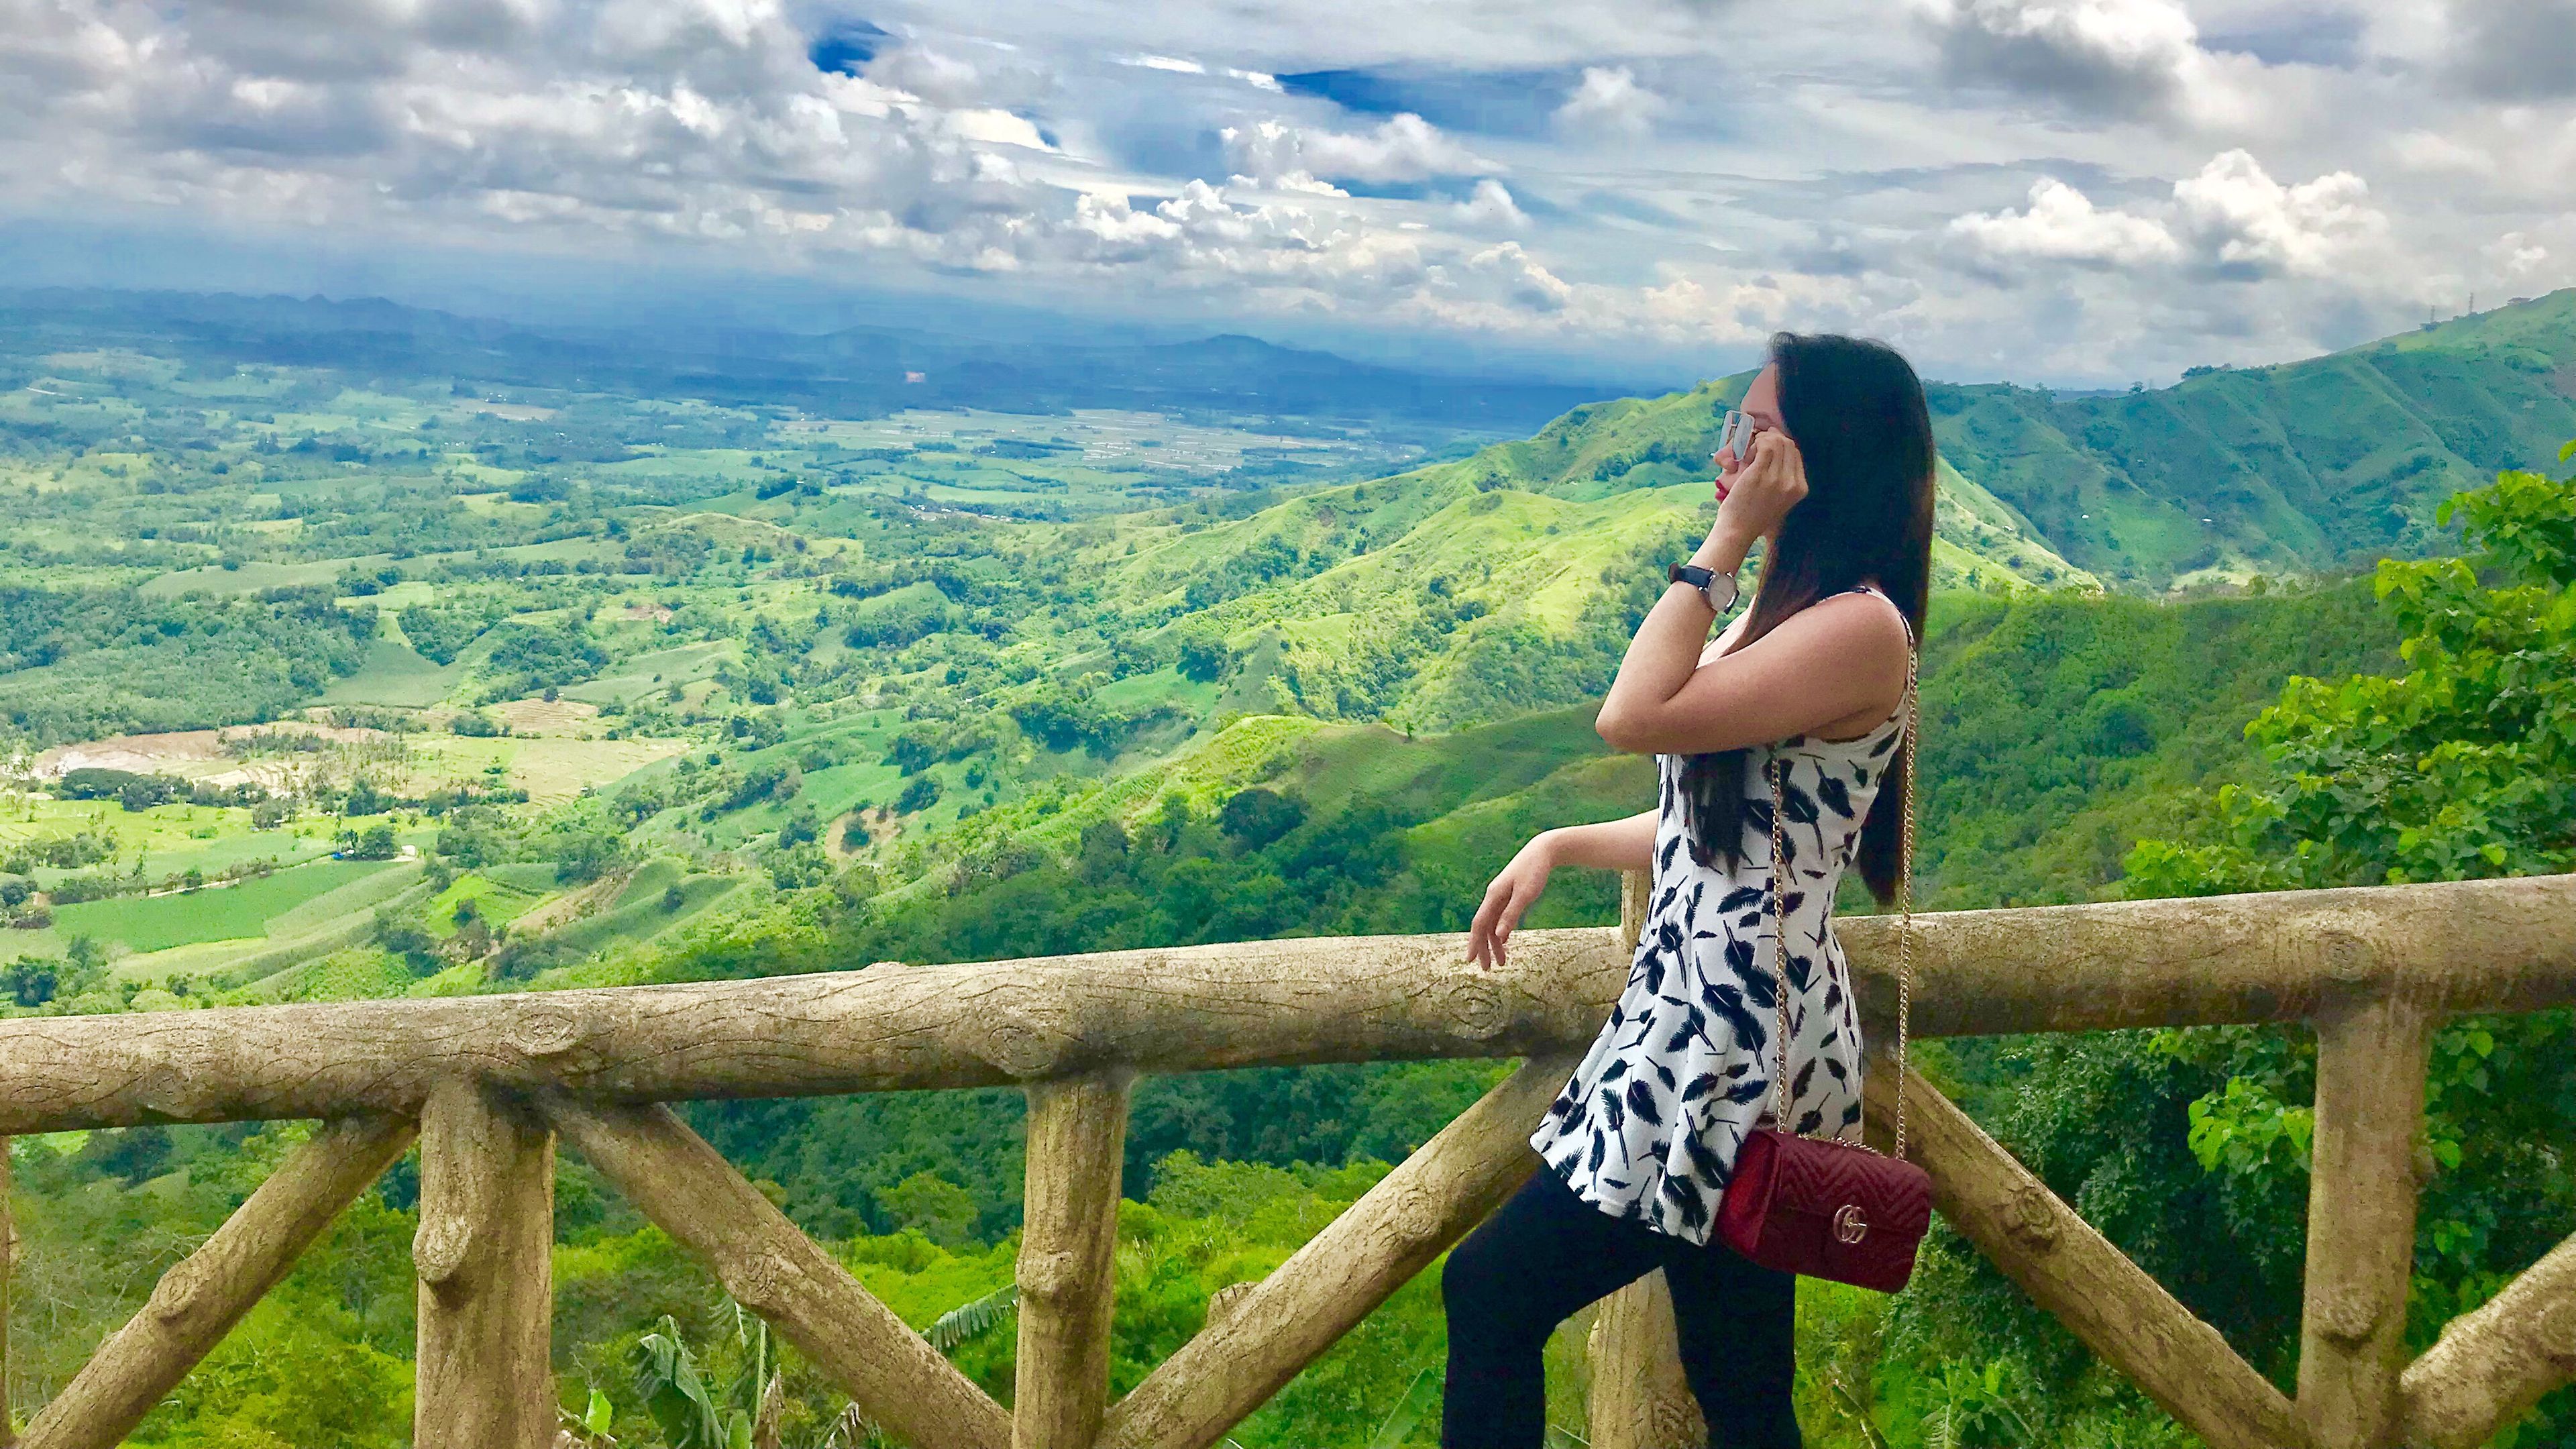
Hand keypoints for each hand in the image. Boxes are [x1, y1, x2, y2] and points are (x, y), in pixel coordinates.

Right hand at [1466, 833, 1555, 969]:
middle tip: (1486, 969)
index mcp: (1493, 896)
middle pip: (1483, 927)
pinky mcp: (1509, 896)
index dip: (1474, 943)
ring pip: (1492, 924)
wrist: (1542, 851)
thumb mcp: (1525, 894)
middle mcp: (1493, 897)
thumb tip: (1499, 936)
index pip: (1479, 924)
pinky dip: (1501, 932)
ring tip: (1502, 962)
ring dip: (1495, 944)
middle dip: (1483, 948)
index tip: (1471, 961)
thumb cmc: (1534, 871)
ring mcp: (1500, 897)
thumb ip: (1511, 915)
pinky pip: (1500, 918)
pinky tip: (1505, 943)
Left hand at [1707, 430, 1806, 560]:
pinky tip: (1747, 449)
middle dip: (1773, 438)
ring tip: (1752, 445)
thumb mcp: (1779, 500)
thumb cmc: (1754, 516)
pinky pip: (1765, 446)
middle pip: (1789, 445)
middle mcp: (1792, 483)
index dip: (1782, 445)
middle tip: (1758, 442)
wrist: (1738, 531)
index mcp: (1801, 489)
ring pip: (1778, 442)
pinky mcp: (1760, 474)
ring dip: (1763, 439)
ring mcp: (1777, 478)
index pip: (1796, 455)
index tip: (1768, 444)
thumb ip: (1784, 479)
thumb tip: (1778, 449)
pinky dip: (1756, 442)